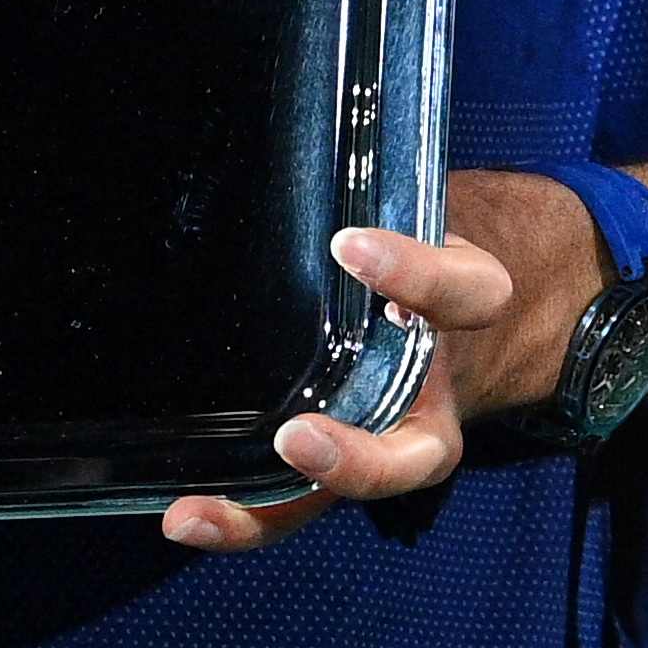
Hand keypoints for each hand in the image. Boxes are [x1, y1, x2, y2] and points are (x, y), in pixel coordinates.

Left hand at [161, 222, 517, 551]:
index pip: (463, 293)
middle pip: (418, 453)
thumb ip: (386, 199)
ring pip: (344, 497)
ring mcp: (388, 439)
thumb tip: (303, 132)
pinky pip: (298, 502)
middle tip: (295, 437)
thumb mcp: (422, 210)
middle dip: (357, 456)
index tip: (352, 244)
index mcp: (468, 313)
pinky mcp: (340, 461)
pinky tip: (179, 515)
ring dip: (275, 508)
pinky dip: (243, 513)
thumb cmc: (419, 245)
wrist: (461, 307)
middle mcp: (436, 395)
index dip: (416, 273)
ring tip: (195, 512)